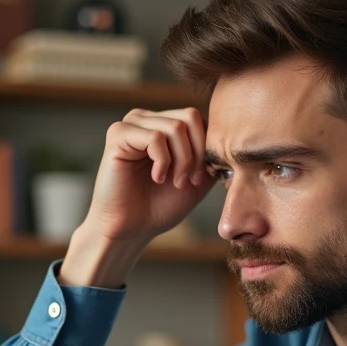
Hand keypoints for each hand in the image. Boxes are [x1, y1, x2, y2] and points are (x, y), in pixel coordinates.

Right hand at [85, 107, 216, 243]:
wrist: (131, 229)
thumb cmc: (159, 206)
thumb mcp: (197, 178)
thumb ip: (210, 156)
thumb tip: (229, 141)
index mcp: (164, 124)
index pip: (199, 118)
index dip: (207, 148)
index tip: (201, 178)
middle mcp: (147, 118)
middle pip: (190, 116)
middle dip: (197, 153)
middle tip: (190, 181)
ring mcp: (131, 124)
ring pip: (175, 127)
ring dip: (182, 160)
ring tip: (175, 182)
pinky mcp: (118, 134)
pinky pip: (155, 137)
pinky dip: (163, 161)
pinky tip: (157, 178)